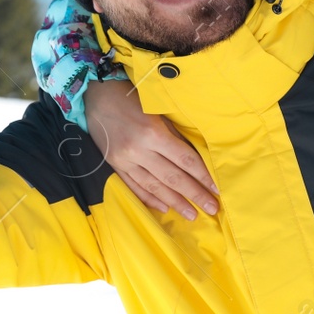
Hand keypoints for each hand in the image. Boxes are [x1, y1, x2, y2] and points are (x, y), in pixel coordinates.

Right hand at [85, 79, 218, 220]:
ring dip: (175, 203)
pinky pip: (134, 186)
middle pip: (173, 177)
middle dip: (194, 195)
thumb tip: (196, 159)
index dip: (203, 176)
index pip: (185, 160)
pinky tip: (164, 208)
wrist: (96, 97)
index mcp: (154, 133)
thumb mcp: (158, 112)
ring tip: (191, 215)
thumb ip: (175, 136)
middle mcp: (139, 150)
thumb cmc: (132, 99)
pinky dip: (150, 199)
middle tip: (212, 209)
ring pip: (154, 186)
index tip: (217, 189)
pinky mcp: (115, 166)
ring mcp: (125, 161)